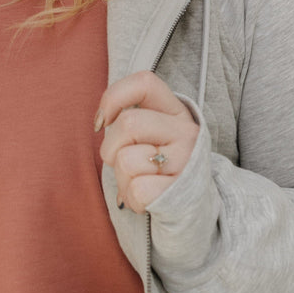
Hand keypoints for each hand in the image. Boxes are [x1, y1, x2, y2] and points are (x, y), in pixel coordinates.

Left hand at [96, 71, 198, 213]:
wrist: (193, 209)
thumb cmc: (158, 168)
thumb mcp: (152, 136)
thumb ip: (131, 120)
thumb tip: (100, 122)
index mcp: (177, 112)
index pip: (144, 83)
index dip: (114, 97)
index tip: (103, 121)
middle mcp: (186, 132)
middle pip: (128, 123)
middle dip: (110, 148)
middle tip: (121, 162)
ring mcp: (186, 161)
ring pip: (126, 160)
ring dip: (121, 178)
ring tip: (140, 182)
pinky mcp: (179, 191)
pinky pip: (136, 190)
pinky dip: (132, 199)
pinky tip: (148, 199)